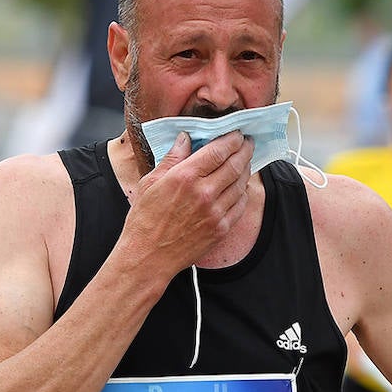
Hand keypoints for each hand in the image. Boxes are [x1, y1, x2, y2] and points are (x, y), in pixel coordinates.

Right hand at [122, 130, 253, 273]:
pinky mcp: (221, 229)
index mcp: (185, 177)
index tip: (236, 134)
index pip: (218, 150)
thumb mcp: (150, 182)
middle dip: (244, 150)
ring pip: (241, 184)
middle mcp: (204, 193)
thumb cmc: (144, 220)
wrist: (148, 257)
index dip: (232, 139)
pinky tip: (240, 186)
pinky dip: (243, 192)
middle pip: (235, 164)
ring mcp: (215, 212)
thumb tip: (185, 138)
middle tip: (247, 143)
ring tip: (244, 161)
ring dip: (246, 169)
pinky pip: (240, 205)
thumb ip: (171, 158)